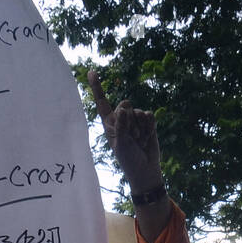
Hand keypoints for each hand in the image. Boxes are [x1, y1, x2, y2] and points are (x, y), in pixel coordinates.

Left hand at [88, 69, 161, 192]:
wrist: (145, 170)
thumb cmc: (129, 160)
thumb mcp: (121, 144)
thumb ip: (121, 126)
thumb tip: (124, 108)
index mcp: (109, 123)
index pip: (102, 102)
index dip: (97, 87)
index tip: (91, 72)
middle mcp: (121, 119)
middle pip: (125, 104)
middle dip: (130, 120)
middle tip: (132, 136)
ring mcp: (135, 121)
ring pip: (138, 111)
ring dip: (141, 127)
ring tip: (140, 140)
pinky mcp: (148, 124)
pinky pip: (149, 115)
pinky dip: (150, 126)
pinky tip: (148, 136)